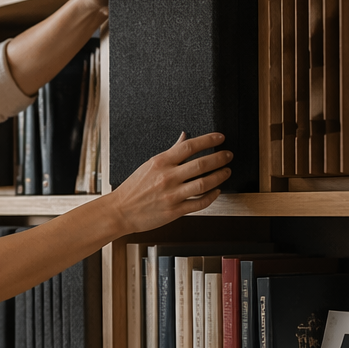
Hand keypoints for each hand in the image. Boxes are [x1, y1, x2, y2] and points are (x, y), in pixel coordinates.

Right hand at [102, 132, 231, 234]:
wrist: (120, 211)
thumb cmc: (133, 189)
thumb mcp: (149, 165)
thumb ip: (170, 151)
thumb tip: (185, 136)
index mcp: (160, 162)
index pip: (189, 146)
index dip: (208, 140)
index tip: (220, 138)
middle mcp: (167, 177)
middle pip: (201, 164)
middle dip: (220, 158)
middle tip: (228, 155)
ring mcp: (172, 195)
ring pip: (204, 184)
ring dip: (219, 176)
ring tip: (226, 171)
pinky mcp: (174, 211)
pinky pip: (199, 203)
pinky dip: (211, 196)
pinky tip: (216, 191)